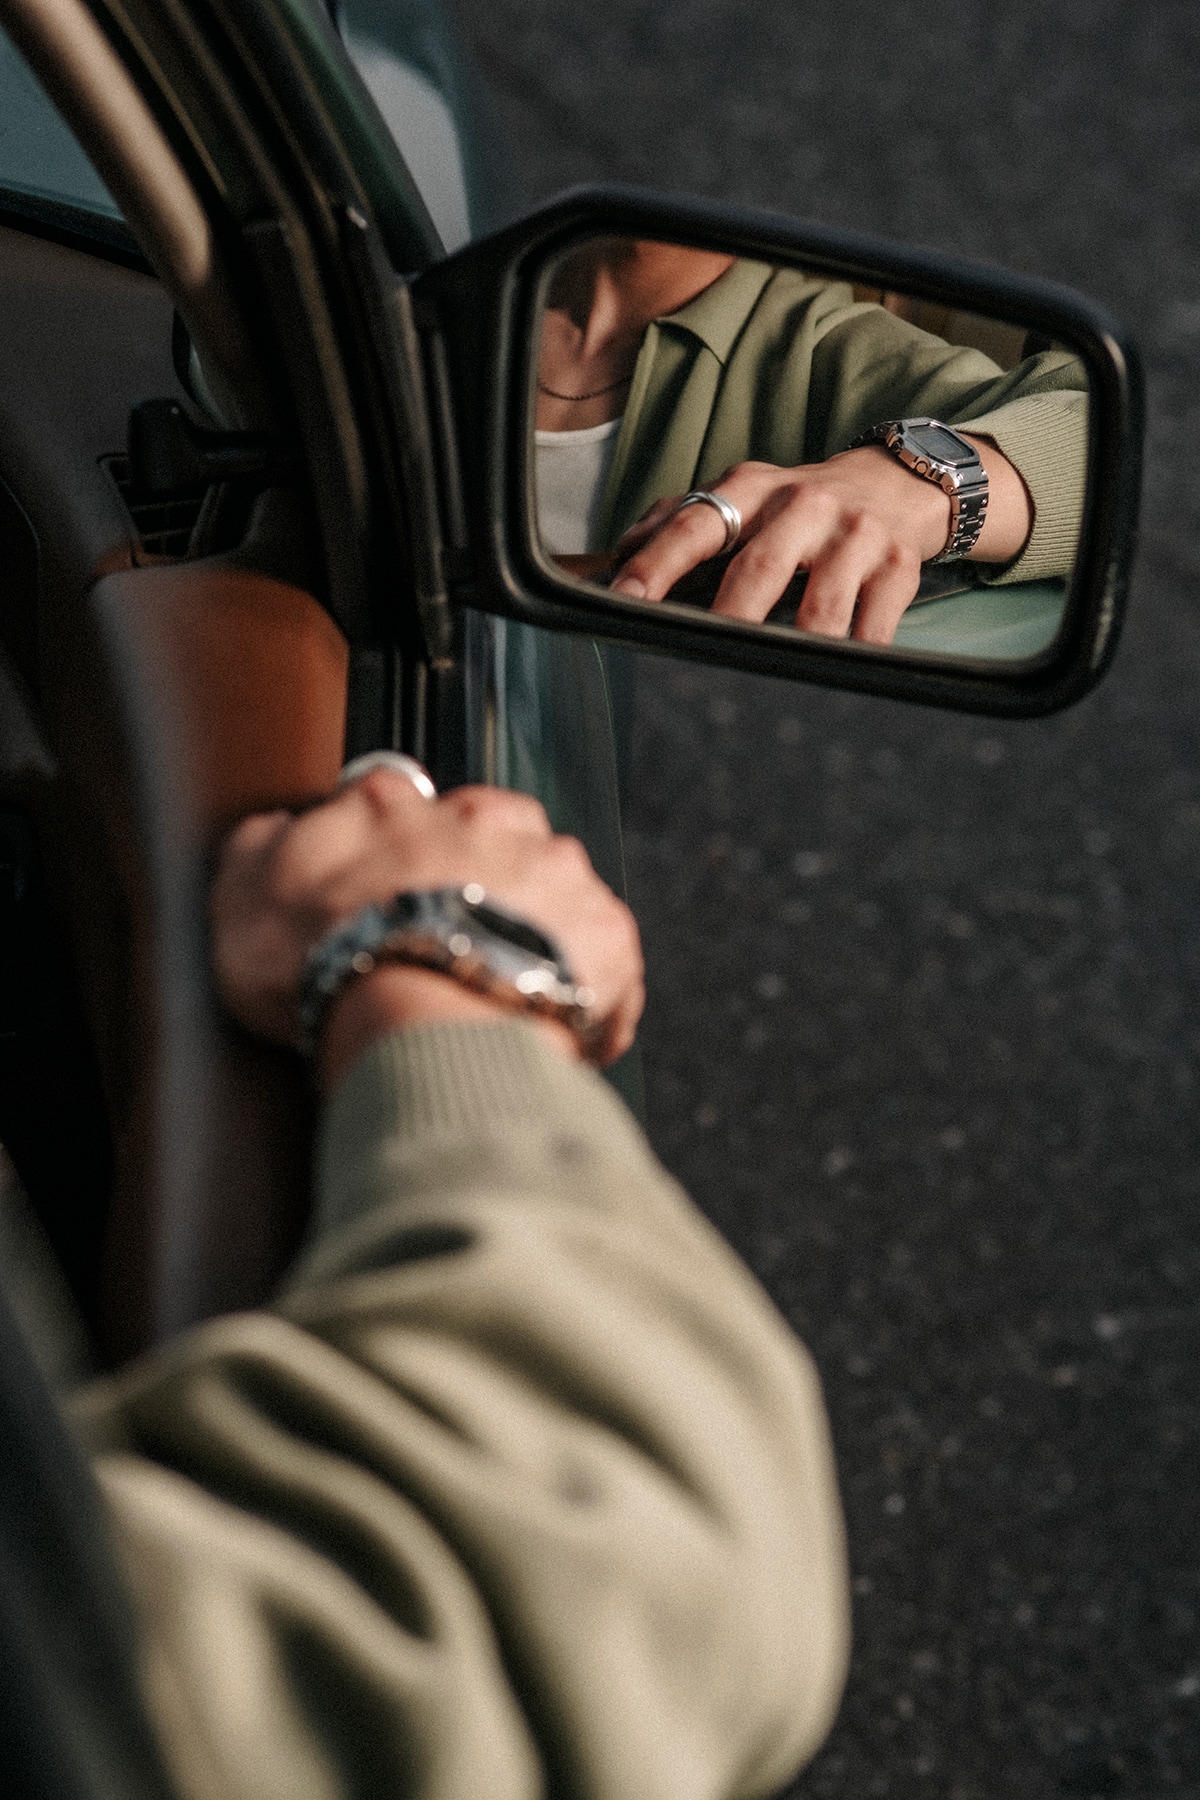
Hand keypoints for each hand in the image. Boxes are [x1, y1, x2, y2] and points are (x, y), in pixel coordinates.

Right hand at [212, 771, 643, 1081]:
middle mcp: (487, 823)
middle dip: (477, 881)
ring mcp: (554, 875)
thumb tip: (276, 832)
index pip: (399, 800)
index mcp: (399, 805)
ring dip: (535, 930)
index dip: (392, 850)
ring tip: (500, 993)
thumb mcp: (242, 893)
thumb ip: (262, 847)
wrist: (417, 1021)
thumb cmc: (326, 961)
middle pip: (489, 836)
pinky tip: (556, 1030)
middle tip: (444, 946)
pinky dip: (590, 993)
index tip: (385, 891)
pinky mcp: (606, 939)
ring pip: (553, 888)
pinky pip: (606, 963)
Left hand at [611, 439, 1030, 644]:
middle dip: (729, 620)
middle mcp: (803, 504)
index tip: (625, 602)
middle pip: (759, 569)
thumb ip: (679, 520)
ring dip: (796, 653)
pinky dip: (852, 660)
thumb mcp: (744, 495)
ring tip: (771, 691)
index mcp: (751, 487)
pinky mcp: (897, 565)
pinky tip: (833, 685)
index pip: (694, 524)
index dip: (656, 564)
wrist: (900, 481)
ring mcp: (855, 534)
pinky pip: (872, 629)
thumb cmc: (801, 505)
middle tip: (703, 662)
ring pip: (821, 609)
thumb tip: (618, 556)